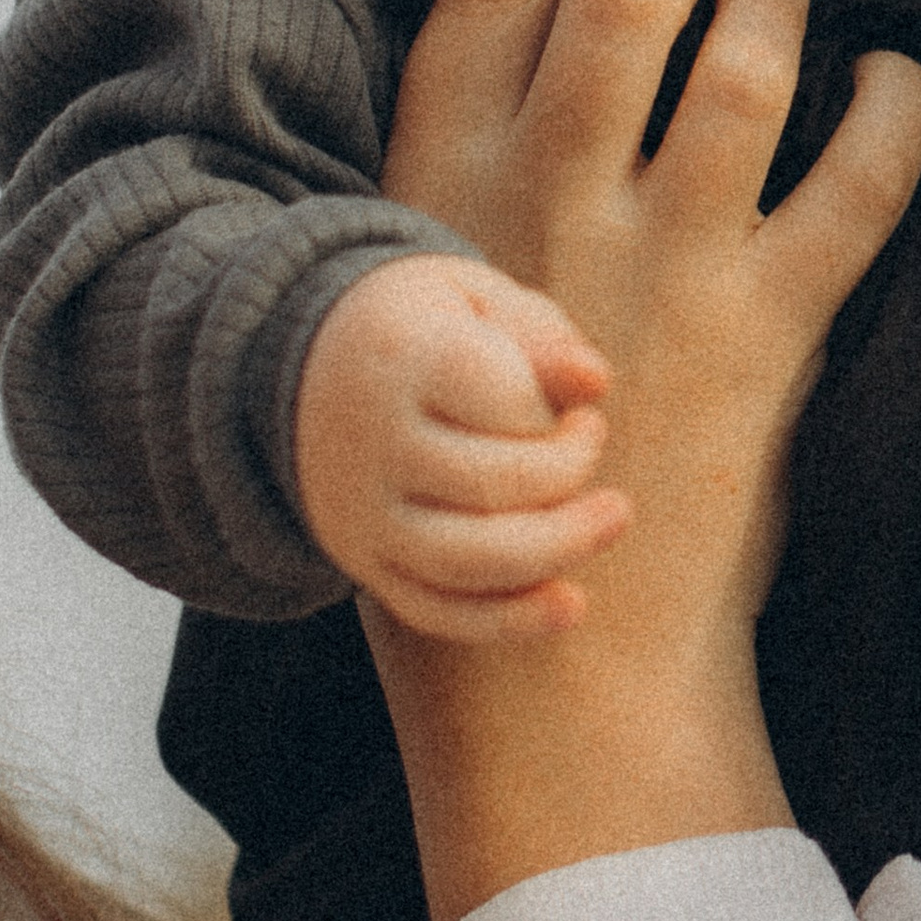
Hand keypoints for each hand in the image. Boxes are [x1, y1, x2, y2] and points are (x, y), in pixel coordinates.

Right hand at [296, 254, 624, 638]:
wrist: (309, 371)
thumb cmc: (429, 328)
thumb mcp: (478, 301)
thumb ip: (541, 336)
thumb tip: (595, 381)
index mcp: (403, 360)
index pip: (498, 400)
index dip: (561, 413)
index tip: (585, 411)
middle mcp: (373, 444)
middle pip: (486, 486)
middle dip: (570, 478)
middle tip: (594, 444)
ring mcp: (363, 513)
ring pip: (464, 560)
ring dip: (557, 549)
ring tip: (611, 518)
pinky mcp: (366, 563)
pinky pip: (436, 610)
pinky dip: (508, 619)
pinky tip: (569, 605)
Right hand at [368, 0, 920, 920]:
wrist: (551, 662)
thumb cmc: (483, 458)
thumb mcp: (430, 287)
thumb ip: (475, 162)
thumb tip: (567, 17)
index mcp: (437, 185)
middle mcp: (545, 205)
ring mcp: (663, 264)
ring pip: (746, 61)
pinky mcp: (771, 326)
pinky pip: (864, 174)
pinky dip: (897, 105)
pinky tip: (897, 83)